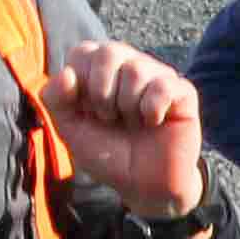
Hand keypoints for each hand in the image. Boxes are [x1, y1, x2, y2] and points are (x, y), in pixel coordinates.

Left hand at [43, 42, 208, 214]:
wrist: (143, 186)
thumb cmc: (108, 154)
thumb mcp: (71, 130)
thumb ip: (56, 100)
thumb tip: (66, 72)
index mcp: (101, 70)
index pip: (84, 52)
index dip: (80, 82)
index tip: (86, 110)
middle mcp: (130, 66)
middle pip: (109, 52)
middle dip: (102, 93)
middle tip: (110, 118)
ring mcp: (158, 77)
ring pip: (136, 69)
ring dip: (128, 107)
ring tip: (134, 124)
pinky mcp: (183, 92)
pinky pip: (163, 85)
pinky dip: (152, 110)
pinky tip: (155, 122)